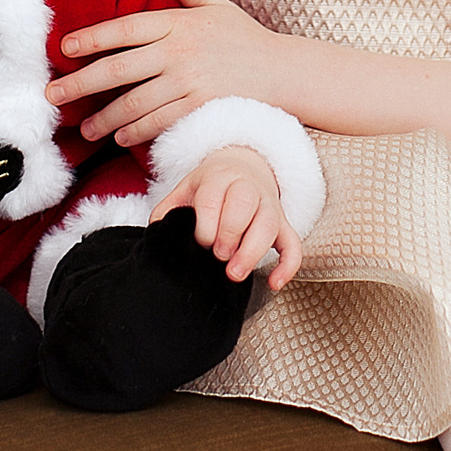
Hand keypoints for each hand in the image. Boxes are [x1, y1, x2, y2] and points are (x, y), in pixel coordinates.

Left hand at [49, 0, 284, 146]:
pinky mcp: (199, 108)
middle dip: (81, 84)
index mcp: (178, 23)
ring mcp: (189, 82)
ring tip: (84, 128)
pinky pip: (158, 122)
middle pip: (118, 70)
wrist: (283, 72)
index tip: (64, 49)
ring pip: (133, 103)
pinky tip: (118, 137)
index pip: (124, 29)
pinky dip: (135, 132)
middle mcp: (179, 52)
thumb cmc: (245, 38)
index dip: (91, 38)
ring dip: (104, 118)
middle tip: (53, 96)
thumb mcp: (215, 4)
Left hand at [153, 146, 300, 287]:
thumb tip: (156, 233)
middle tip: (217, 256)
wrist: (243, 166)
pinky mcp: (284, 223)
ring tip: (235, 274)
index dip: (206, 223)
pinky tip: (274, 284)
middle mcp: (248, 187)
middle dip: (230, 233)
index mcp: (219, 177)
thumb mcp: (185, 189)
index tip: (200, 242)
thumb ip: (168, 210)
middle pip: (245, 205)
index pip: (214, 197)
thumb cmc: (210, 187)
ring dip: (253, 251)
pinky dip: (288, 265)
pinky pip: (293, 243)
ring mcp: (269, 205)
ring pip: (270, 224)